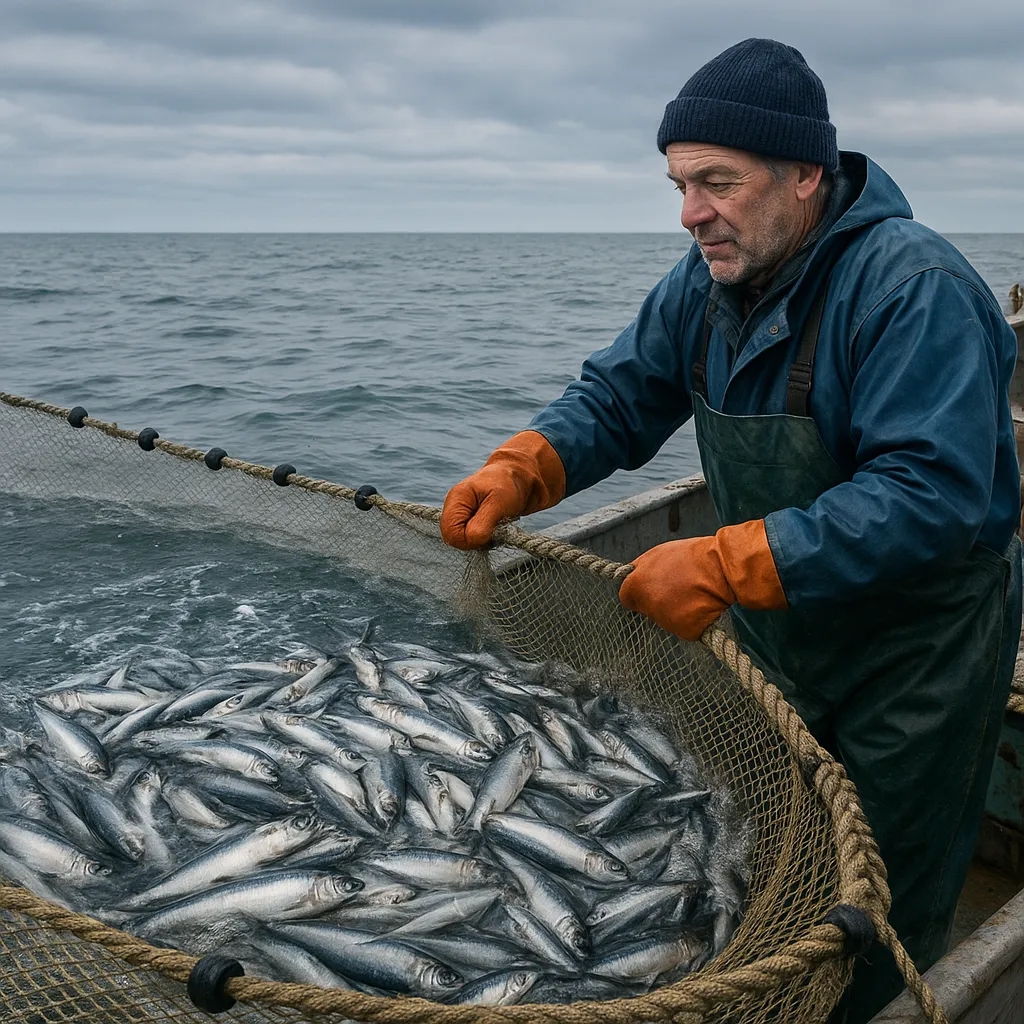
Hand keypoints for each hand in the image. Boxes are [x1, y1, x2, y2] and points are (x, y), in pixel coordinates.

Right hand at [440, 431, 564, 549]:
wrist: (518, 478)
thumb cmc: (508, 487)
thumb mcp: (499, 504)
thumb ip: (483, 524)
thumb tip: (472, 540)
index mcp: (456, 499)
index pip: (451, 533)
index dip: (470, 539)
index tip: (490, 530)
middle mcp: (453, 508)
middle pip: (454, 539)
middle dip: (475, 540)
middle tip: (494, 528)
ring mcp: (459, 514)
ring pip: (462, 541)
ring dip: (480, 539)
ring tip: (495, 524)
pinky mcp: (467, 520)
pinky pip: (469, 538)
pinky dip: (483, 537)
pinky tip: (492, 526)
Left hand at [619, 520, 786, 640]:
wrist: (722, 567)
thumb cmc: (692, 556)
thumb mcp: (659, 553)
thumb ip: (641, 569)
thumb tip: (633, 576)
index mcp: (637, 585)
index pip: (626, 598)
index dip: (638, 594)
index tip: (648, 590)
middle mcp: (648, 605)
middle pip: (647, 610)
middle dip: (657, 602)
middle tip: (676, 588)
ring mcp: (666, 620)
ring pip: (666, 620)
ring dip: (675, 612)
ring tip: (692, 593)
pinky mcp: (685, 631)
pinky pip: (685, 629)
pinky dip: (692, 621)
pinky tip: (702, 606)